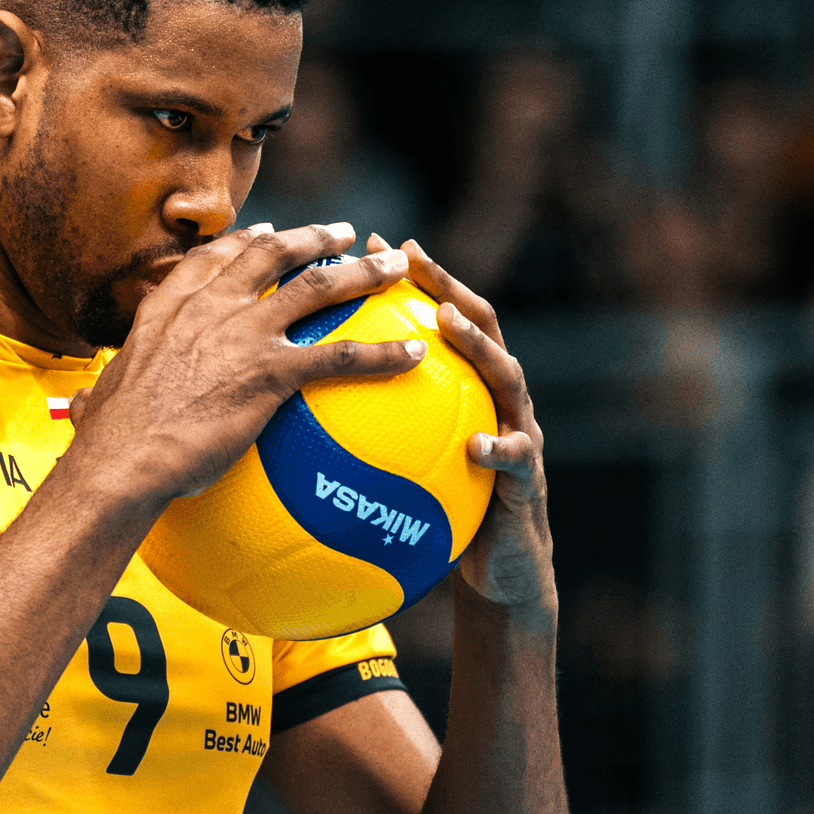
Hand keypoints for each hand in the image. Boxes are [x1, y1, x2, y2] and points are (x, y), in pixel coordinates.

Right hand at [66, 222, 421, 507]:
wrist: (122, 458)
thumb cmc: (106, 443)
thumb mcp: (100, 400)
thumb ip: (103, 394)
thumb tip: (85, 407)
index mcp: (169, 307)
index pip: (214, 258)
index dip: (245, 241)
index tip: (266, 233)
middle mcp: (211, 307)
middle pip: (273, 254)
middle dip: (314, 237)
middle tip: (346, 233)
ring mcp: (244, 334)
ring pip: (318, 287)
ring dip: (362, 272)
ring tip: (395, 266)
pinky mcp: (271, 372)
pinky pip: (341, 356)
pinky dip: (382, 353)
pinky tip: (412, 355)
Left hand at [379, 232, 554, 621]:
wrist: (498, 571)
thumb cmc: (438, 514)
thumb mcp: (396, 467)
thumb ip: (363, 433)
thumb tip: (286, 417)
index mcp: (462, 389)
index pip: (436, 318)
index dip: (410, 278)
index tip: (369, 242)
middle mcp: (495, 398)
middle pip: (479, 326)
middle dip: (446, 287)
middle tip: (411, 259)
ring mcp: (518, 431)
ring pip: (506, 377)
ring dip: (479, 346)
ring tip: (446, 325)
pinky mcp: (528, 479)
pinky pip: (515, 459)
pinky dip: (498, 447)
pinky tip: (476, 446)